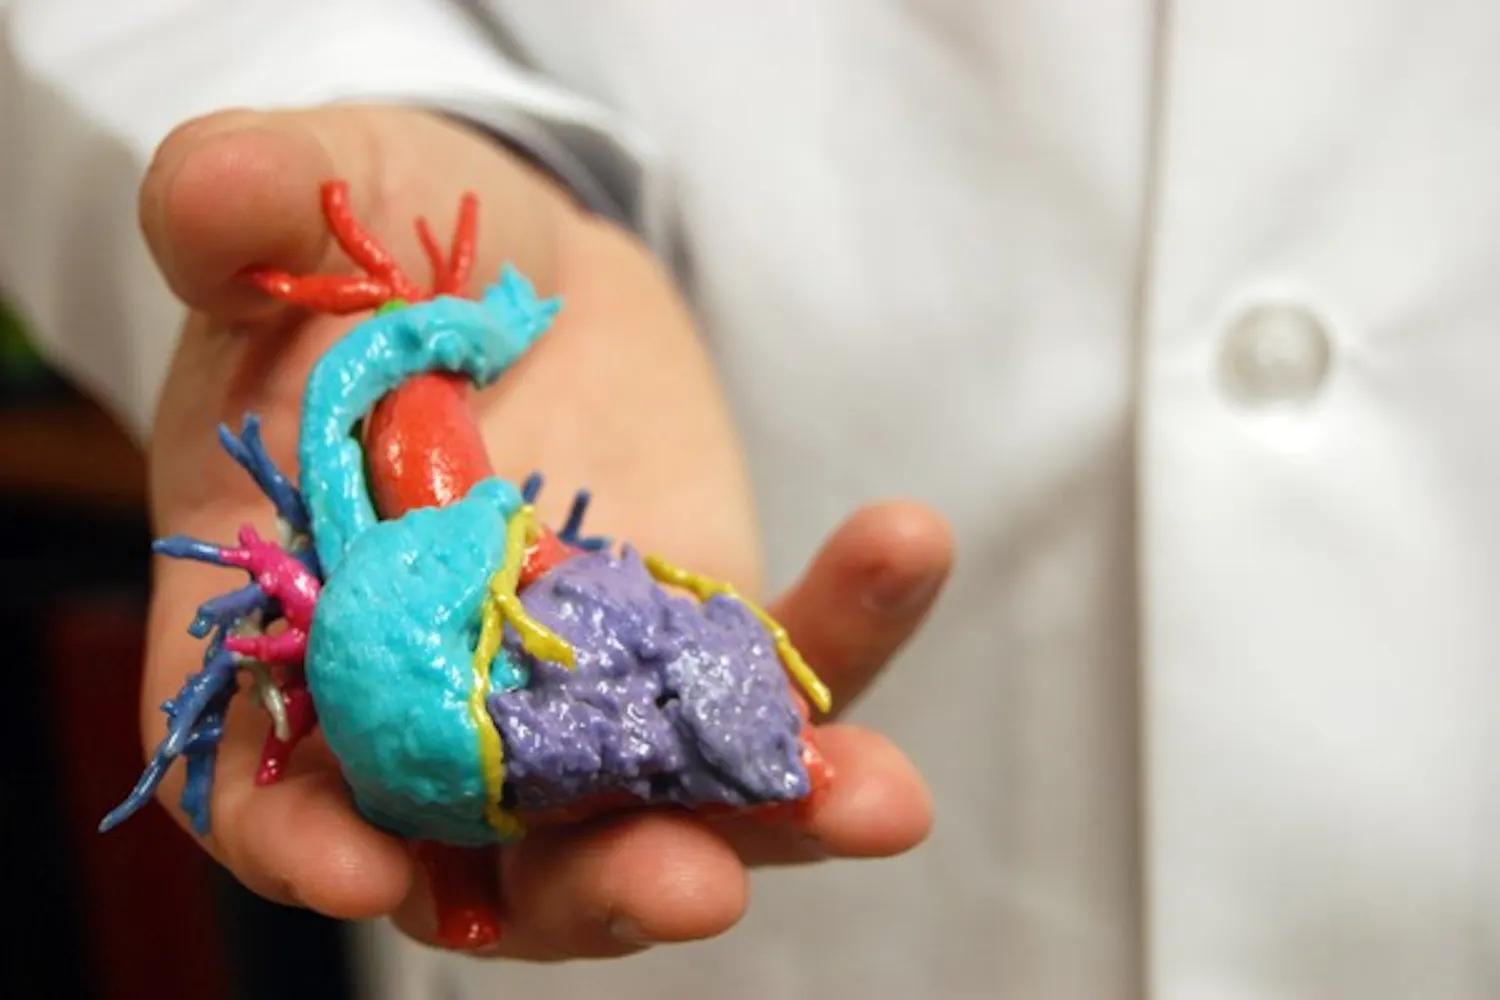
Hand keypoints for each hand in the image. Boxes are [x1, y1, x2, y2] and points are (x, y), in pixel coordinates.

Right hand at [139, 104, 953, 959]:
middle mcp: (437, 691)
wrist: (515, 257)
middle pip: (494, 841)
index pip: (256, 771)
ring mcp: (577, 684)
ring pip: (660, 800)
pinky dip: (845, 645)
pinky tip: (903, 556)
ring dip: (766, 820)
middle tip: (685, 887)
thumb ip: (242, 201)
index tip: (359, 871)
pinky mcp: (691, 638)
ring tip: (873, 797)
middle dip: (590, 884)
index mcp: (290, 622)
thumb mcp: (307, 205)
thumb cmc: (374, 243)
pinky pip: (774, 670)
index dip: (292, 835)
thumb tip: (212, 191)